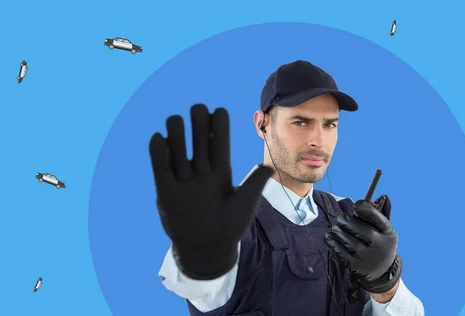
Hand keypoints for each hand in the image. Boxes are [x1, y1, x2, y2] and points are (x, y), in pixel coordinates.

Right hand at [149, 104, 272, 279]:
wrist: (208, 250)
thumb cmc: (231, 227)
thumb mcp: (245, 204)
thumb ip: (254, 184)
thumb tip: (268, 166)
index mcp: (221, 172)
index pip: (219, 143)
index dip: (218, 126)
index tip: (219, 111)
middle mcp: (202, 172)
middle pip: (198, 141)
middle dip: (198, 123)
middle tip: (198, 109)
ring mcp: (183, 181)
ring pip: (178, 150)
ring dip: (177, 133)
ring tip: (177, 120)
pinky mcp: (166, 192)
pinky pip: (160, 169)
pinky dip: (158, 153)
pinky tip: (159, 138)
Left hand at [325, 195, 400, 292]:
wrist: (382, 273)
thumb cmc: (381, 244)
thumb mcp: (386, 230)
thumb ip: (383, 213)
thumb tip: (383, 196)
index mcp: (388, 233)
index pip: (375, 216)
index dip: (363, 207)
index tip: (356, 205)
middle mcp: (379, 245)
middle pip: (358, 227)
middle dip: (346, 220)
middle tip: (341, 218)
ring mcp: (367, 257)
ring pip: (347, 239)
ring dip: (337, 230)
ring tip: (336, 228)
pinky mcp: (356, 265)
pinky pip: (340, 250)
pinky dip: (332, 241)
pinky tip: (329, 236)